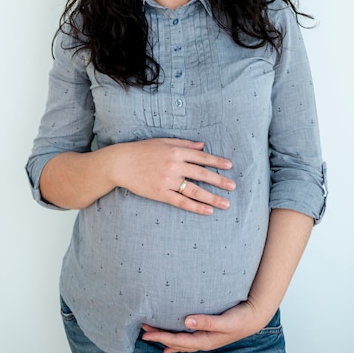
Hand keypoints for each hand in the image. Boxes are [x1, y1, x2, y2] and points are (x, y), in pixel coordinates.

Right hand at [106, 138, 234, 215]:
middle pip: (201, 175)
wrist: (121, 163)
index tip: (229, 166)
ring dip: (211, 197)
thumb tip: (202, 145)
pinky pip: (181, 202)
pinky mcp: (161, 193)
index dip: (216, 162)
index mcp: (176, 151)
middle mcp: (174, 166)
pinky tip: (207, 211)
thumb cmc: (141, 150)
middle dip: (219, 181)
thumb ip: (184, 144)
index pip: (201, 157)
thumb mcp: (163, 141)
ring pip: (194, 191)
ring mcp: (168, 181)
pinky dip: (195, 207)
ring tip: (225, 203)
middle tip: (233, 186)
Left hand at [141, 301, 265, 352]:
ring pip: (180, 341)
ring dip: (166, 337)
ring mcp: (205, 338)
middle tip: (143, 329)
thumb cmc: (240, 319)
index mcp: (205, 340)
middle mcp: (202, 341)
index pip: (178, 340)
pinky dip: (176, 341)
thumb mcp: (225, 321)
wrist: (254, 317)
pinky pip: (187, 339)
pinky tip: (170, 345)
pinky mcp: (207, 332)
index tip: (147, 332)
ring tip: (152, 334)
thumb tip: (187, 321)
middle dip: (159, 336)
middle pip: (176, 341)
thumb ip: (207, 321)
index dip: (161, 337)